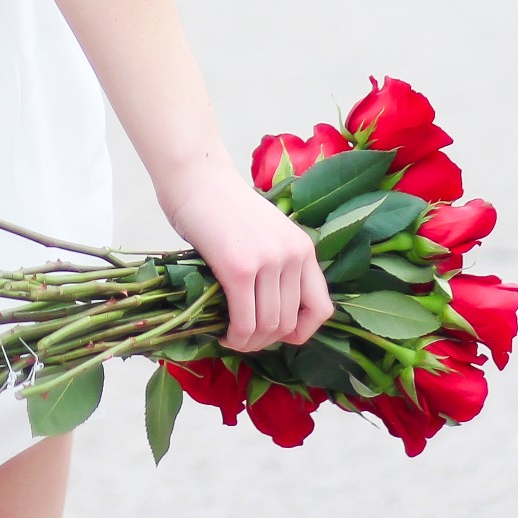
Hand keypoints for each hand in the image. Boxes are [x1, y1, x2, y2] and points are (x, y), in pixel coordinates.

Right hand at [159, 156, 332, 351]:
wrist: (196, 175)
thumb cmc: (221, 205)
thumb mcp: (266, 233)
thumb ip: (276, 265)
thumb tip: (271, 317)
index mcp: (303, 247)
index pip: (321, 308)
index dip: (301, 332)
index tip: (277, 335)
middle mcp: (293, 255)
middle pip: (288, 323)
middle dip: (265, 341)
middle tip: (242, 338)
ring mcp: (268, 261)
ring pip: (267, 327)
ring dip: (247, 343)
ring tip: (230, 337)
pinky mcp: (238, 268)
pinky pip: (244, 322)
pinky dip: (234, 337)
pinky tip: (221, 333)